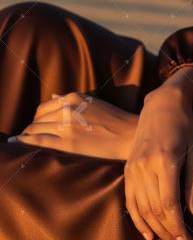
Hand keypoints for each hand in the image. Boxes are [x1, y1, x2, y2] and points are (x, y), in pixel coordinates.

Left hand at [7, 91, 137, 159]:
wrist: (129, 134)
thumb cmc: (113, 120)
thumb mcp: (92, 103)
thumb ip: (71, 101)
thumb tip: (54, 97)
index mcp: (73, 97)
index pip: (44, 108)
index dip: (36, 119)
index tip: (34, 127)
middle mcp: (68, 108)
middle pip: (38, 119)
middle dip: (31, 128)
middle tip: (27, 137)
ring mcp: (67, 125)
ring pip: (36, 129)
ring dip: (27, 136)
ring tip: (22, 142)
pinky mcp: (68, 142)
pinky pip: (39, 140)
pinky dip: (25, 141)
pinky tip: (17, 142)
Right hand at [124, 79, 192, 239]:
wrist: (162, 106)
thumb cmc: (185, 128)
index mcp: (165, 161)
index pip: (169, 204)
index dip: (178, 226)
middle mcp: (145, 166)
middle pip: (155, 209)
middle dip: (169, 231)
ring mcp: (133, 168)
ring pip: (141, 208)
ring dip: (155, 228)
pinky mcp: (128, 169)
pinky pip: (130, 200)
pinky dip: (138, 219)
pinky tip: (148, 233)